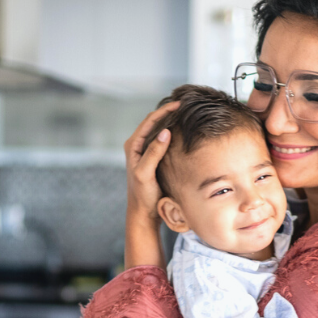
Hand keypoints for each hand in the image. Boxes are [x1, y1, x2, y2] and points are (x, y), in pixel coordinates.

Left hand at [124, 101, 178, 221]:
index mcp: (133, 145)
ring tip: (184, 114)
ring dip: (170, 121)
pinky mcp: (152, 158)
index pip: (149, 121)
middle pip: (153, 122)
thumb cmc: (143, 195)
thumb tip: (165, 132)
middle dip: (168, 112)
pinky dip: (172, 133)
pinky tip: (182, 132)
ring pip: (158, 130)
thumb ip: (154, 152)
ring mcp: (144, 152)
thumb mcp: (146, 173)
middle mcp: (137, 146)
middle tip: (184, 105)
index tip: (179, 104)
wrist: (143, 213)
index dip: (164, 111)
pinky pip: (162, 140)